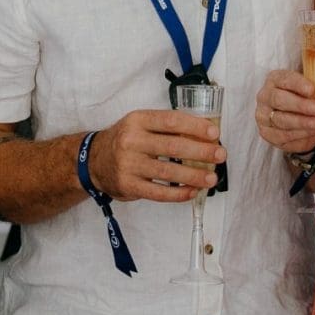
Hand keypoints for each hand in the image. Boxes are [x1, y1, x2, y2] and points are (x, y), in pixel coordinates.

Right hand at [85, 109, 221, 202]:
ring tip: (211, 178)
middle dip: (201, 152)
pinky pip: (158, 193)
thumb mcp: (140, 125)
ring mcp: (129, 165)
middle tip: (220, 155)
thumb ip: (166, 128)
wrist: (94, 160)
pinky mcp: (129, 186)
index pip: (170, 121)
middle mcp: (131, 141)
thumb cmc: (125, 140)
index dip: (194, 127)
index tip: (214, 133)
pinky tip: (192, 192)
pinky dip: (178, 194)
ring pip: (168, 173)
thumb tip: (203, 136)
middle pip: (172, 147)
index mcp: (137, 120)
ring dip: (194, 176)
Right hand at [254, 68, 314, 156]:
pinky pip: (282, 135)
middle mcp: (265, 95)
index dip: (298, 84)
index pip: (284, 79)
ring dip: (301, 123)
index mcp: (276, 79)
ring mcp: (263, 115)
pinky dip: (298, 135)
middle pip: (279, 99)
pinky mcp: (266, 132)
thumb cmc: (305, 101)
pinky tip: (312, 133)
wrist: (294, 121)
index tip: (312, 90)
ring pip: (280, 119)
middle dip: (300, 105)